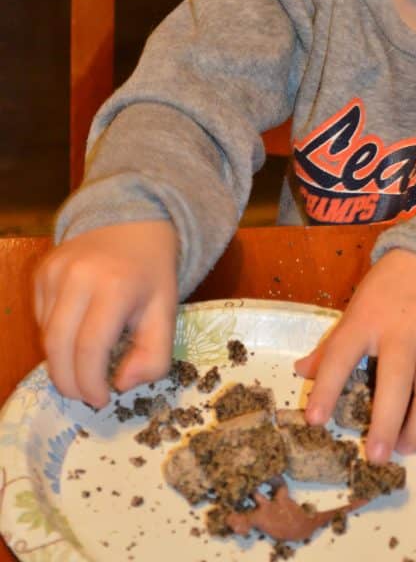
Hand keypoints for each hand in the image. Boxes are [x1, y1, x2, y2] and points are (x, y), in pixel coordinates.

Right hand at [33, 221, 178, 407]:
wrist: (133, 223)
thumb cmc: (151, 272)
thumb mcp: (167, 312)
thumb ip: (154, 355)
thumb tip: (122, 385)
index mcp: (115, 285)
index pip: (90, 348)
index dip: (91, 383)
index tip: (103, 399)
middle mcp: (78, 275)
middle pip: (58, 347)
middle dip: (69, 382)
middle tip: (86, 395)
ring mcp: (54, 271)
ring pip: (46, 336)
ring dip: (62, 362)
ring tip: (85, 366)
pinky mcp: (41, 271)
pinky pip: (41, 319)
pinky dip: (56, 338)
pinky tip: (77, 334)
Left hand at [295, 249, 415, 462]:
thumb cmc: (391, 287)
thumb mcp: (358, 306)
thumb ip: (333, 344)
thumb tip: (301, 371)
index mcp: (367, 318)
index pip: (341, 355)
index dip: (327, 389)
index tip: (315, 420)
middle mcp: (402, 330)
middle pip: (396, 380)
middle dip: (386, 420)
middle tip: (376, 455)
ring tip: (406, 447)